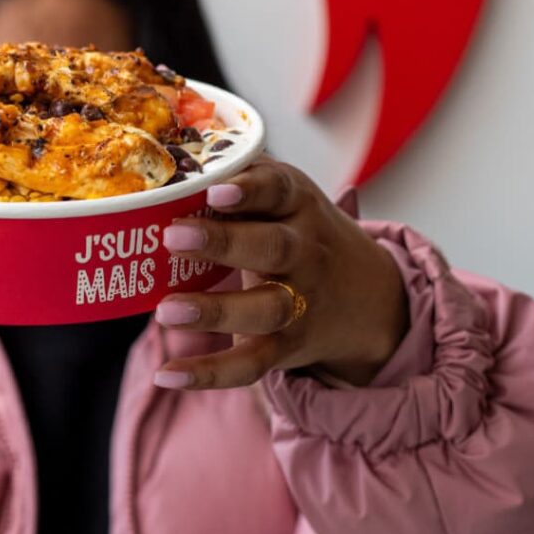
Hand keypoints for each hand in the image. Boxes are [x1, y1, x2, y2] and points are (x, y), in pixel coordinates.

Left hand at [153, 156, 407, 389]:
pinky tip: (168, 373)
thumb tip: (169, 159)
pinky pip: (251, 364)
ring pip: (263, 309)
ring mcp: (300, 302)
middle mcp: (305, 252)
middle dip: (222, 243)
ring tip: (165, 311)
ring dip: (214, 311)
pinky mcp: (288, 346)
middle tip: (171, 237)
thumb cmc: (297, 230)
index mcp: (298, 205)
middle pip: (272, 248)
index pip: (278, 190)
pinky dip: (210, 373)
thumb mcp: (283, 197)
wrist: (368, 296)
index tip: (214, 190)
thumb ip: (238, 181)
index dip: (250, 189)